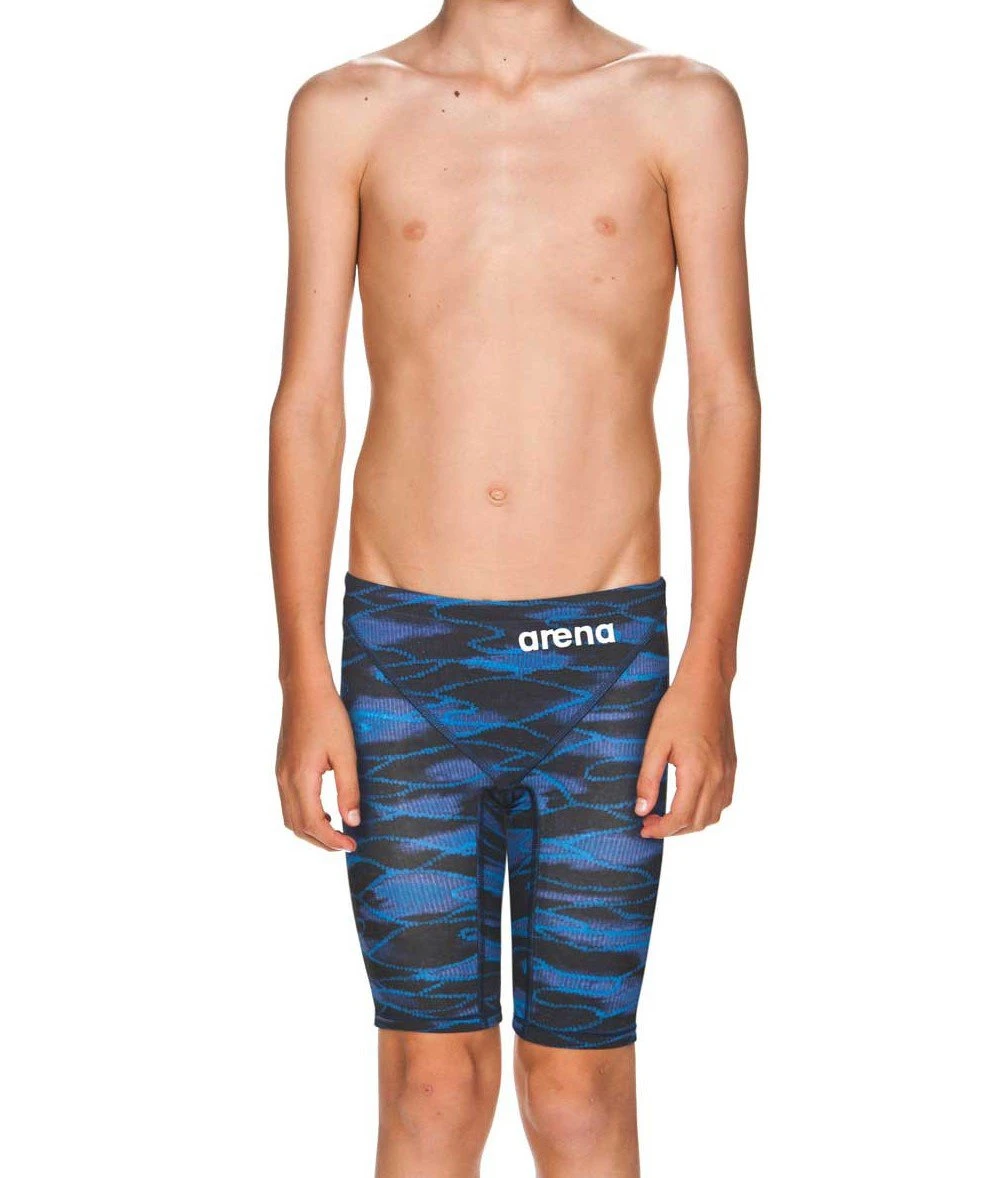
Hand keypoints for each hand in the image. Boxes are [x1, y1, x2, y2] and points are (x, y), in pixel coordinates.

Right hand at [276, 675, 359, 850]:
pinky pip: (289, 803)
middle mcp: (285, 780)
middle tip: (347, 843)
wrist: (305, 690)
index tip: (352, 845)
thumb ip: (349, 789)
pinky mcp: (282, 768)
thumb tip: (353, 822)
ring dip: (311, 830)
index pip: (313, 824)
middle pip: (298, 827)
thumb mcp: (346, 753)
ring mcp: (280, 774)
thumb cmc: (328, 716)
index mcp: (300, 778)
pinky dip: (304, 816)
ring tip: (337, 831)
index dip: (332, 841)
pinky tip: (325, 811)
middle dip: (321, 842)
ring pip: (290, 818)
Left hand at [635, 664, 735, 836]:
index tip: (644, 828)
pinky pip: (723, 800)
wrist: (707, 685)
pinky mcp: (731, 766)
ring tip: (668, 814)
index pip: (681, 818)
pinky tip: (689, 801)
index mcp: (697, 773)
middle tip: (651, 822)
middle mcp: (717, 777)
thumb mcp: (655, 743)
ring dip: (691, 822)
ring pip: (714, 815)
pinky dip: (707, 810)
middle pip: (698, 822)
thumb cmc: (679, 709)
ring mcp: (727, 772)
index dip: (661, 830)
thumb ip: (648, 779)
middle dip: (674, 830)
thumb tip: (642, 810)